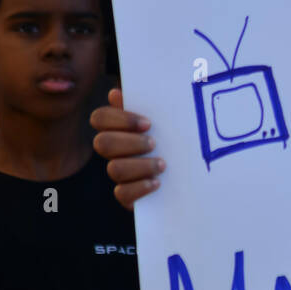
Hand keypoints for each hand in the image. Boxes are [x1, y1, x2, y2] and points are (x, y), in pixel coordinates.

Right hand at [90, 88, 164, 209]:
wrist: (190, 175)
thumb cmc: (173, 139)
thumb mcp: (164, 121)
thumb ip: (145, 106)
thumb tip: (115, 93)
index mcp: (119, 128)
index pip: (100, 118)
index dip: (120, 119)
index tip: (148, 123)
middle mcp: (114, 151)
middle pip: (102, 143)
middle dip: (130, 143)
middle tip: (154, 143)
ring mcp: (120, 173)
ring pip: (114, 169)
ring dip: (141, 165)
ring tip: (163, 164)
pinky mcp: (128, 195)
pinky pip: (122, 194)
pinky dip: (140, 187)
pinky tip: (157, 182)